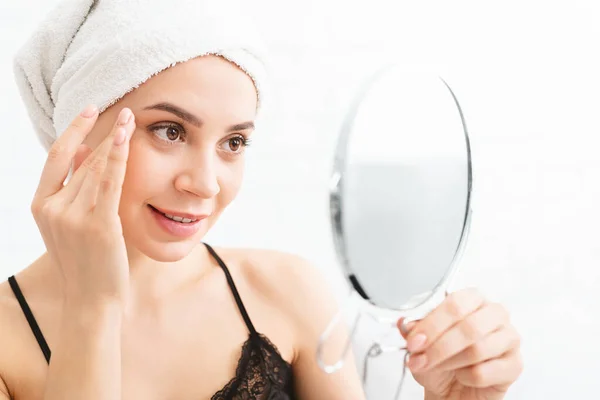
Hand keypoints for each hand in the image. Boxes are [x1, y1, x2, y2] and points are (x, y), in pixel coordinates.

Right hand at [31, 105, 135, 306]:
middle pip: (82, 160)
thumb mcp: (69, 223)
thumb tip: (82, 152)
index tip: (90, 109)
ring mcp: (73, 216)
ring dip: (117, 141)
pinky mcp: (98, 225)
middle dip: (105, 134)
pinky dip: (119, 158)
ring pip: (98, 168)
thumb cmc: (85, 261)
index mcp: (41, 205)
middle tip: (125, 112)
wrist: (91, 300)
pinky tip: (127, 137)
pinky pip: (110, 183)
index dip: (74, 130)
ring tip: (132, 119)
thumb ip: (73, 187)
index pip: (57, 157)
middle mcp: (52, 208)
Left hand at [397, 288, 522, 399]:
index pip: (455, 304)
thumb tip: (406, 323)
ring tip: (437, 367)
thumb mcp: (422, 343)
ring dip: (449, 362)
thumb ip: (415, 330)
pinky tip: (462, 375)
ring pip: (477, 349)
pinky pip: (485, 371)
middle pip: (469, 326)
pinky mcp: (515, 364)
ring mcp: (509, 338)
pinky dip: (466, 377)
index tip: (414, 341)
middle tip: (420, 358)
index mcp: (472, 298)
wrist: (453, 390)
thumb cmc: (441, 360)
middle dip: (439, 346)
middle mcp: (494, 313)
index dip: (432, 324)